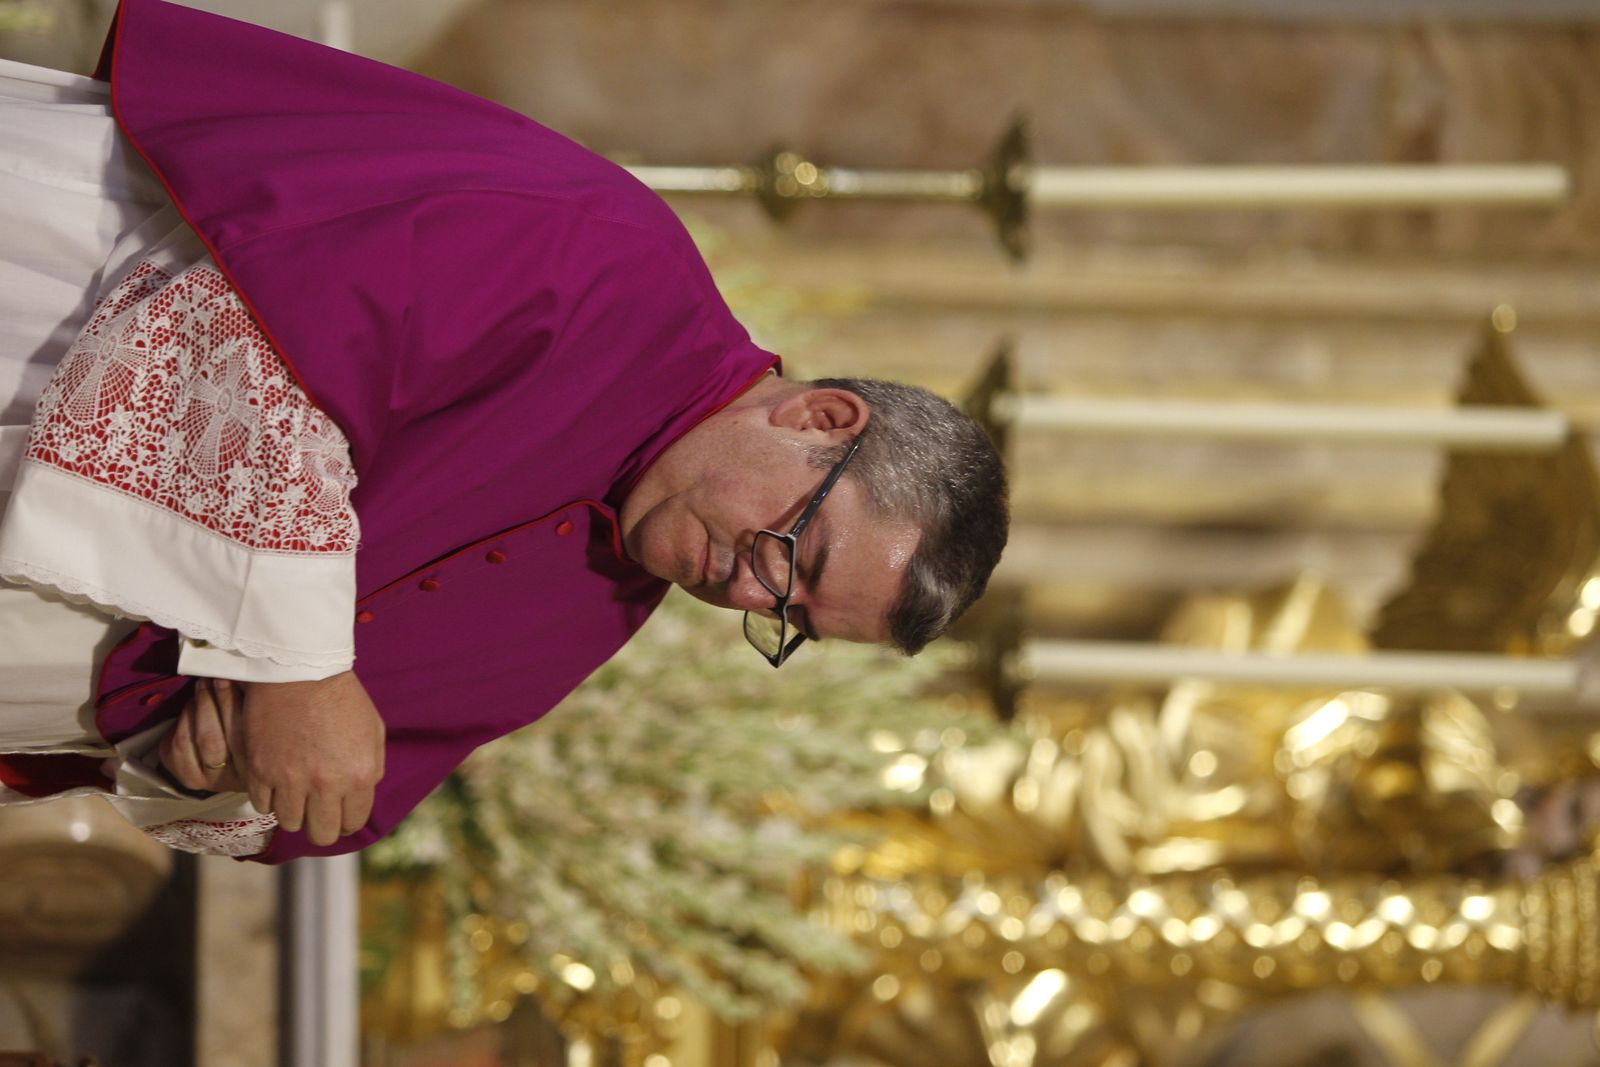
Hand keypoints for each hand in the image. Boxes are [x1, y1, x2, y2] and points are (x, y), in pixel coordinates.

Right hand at [161, 672, 385, 846]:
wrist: (299, 670)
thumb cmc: (341, 697)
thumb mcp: (373, 731)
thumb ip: (371, 768)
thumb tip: (364, 793)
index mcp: (358, 775)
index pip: (353, 823)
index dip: (346, 821)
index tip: (339, 813)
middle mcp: (325, 785)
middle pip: (321, 834)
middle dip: (321, 825)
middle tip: (317, 810)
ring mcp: (290, 780)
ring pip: (289, 822)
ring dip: (293, 810)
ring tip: (295, 791)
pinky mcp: (260, 771)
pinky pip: (262, 804)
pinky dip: (269, 797)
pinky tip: (276, 780)